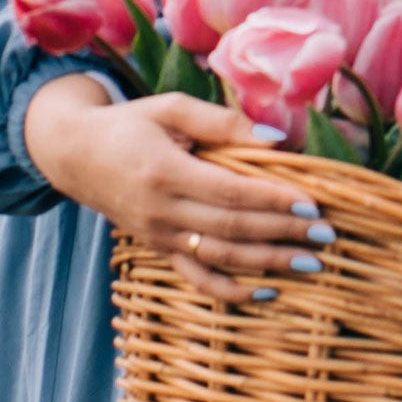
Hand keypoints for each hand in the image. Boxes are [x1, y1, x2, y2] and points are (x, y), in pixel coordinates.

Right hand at [23, 76, 336, 305]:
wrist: (74, 154)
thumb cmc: (130, 124)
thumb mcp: (171, 108)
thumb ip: (222, 122)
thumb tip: (277, 139)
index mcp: (166, 172)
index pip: (231, 192)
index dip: (273, 200)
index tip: (313, 203)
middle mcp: (162, 211)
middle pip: (233, 228)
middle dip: (283, 232)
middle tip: (327, 234)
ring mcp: (159, 236)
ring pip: (221, 258)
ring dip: (269, 263)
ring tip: (311, 263)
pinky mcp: (158, 249)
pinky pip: (197, 278)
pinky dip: (231, 292)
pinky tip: (267, 292)